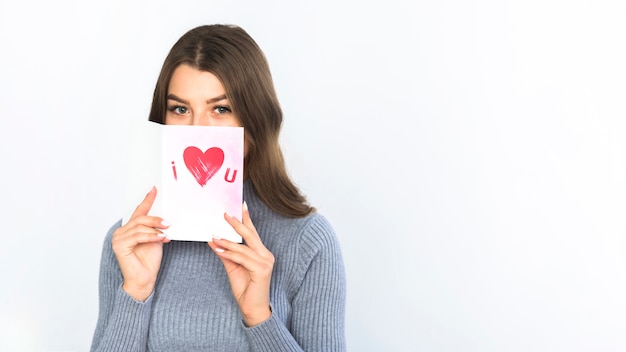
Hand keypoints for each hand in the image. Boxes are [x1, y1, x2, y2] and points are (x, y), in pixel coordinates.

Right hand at [111, 187, 169, 300]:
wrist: (144, 280)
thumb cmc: (149, 262)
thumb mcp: (155, 239)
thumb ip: (155, 228)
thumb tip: (164, 217)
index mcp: (128, 229)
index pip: (138, 212)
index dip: (147, 200)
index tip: (155, 190)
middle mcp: (121, 232)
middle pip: (140, 219)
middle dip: (155, 219)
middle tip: (168, 223)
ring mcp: (118, 239)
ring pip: (139, 226)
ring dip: (155, 229)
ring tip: (166, 233)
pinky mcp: (119, 246)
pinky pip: (137, 236)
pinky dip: (151, 236)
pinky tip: (161, 238)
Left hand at [208, 203, 274, 325]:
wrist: (252, 309)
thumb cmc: (245, 289)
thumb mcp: (233, 267)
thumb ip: (226, 254)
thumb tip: (214, 240)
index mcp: (261, 253)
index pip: (252, 233)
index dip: (246, 219)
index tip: (240, 206)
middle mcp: (266, 255)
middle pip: (251, 235)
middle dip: (237, 223)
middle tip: (225, 214)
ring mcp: (266, 262)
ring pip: (244, 248)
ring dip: (227, 242)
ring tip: (214, 236)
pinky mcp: (262, 270)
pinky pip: (243, 258)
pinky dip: (230, 254)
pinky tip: (219, 250)